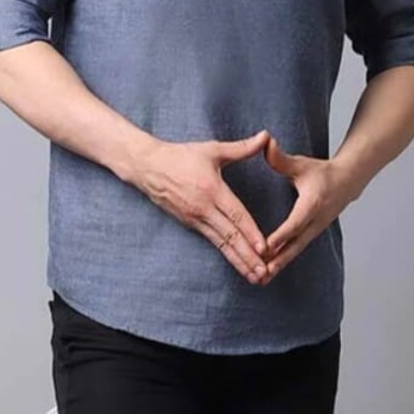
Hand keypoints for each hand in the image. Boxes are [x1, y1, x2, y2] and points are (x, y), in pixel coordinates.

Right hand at [136, 129, 272, 284]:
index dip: (250, 232)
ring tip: (254, 276)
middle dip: (248, 256)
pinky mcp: (191, 224)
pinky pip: (213, 242)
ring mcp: (196, 219)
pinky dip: (227, 255)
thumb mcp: (212, 150)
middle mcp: (204, 209)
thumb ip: (242, 148)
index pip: (236, 215)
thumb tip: (266, 137)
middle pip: (230, 236)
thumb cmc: (180, 156)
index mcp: (212, 190)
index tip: (264, 248)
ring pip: (222, 244)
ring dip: (239, 261)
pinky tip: (238, 265)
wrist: (147, 167)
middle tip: (264, 272)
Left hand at [262, 136, 353, 279]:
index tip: (265, 247)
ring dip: (280, 265)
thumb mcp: (302, 163)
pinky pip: (297, 250)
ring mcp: (316, 229)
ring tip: (262, 280)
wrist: (349, 181)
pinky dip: (284, 262)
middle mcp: (316, 220)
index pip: (295, 222)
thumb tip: (265, 143)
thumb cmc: (322, 172)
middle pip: (295, 244)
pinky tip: (270, 273)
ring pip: (296, 251)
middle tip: (262, 272)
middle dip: (278, 259)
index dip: (280, 236)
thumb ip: (280, 158)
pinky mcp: (313, 234)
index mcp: (312, 203)